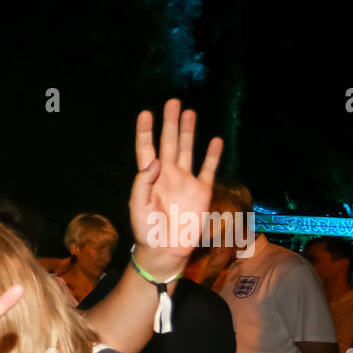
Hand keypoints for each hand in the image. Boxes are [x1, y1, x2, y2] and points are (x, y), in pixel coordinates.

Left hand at [128, 100, 223, 278]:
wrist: (165, 250)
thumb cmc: (146, 230)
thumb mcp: (137, 207)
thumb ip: (142, 183)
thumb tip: (155, 161)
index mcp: (150, 178)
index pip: (146, 149)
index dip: (145, 132)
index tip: (146, 113)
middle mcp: (168, 175)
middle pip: (169, 143)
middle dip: (170, 123)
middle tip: (173, 102)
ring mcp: (186, 181)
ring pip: (188, 150)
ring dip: (189, 132)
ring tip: (190, 112)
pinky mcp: (202, 191)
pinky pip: (209, 169)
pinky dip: (213, 155)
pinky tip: (216, 140)